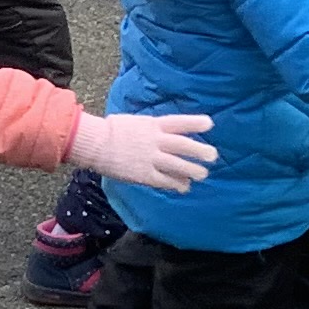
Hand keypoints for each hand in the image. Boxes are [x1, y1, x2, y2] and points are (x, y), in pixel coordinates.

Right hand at [74, 109, 218, 191]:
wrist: (95, 143)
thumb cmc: (111, 130)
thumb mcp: (135, 122)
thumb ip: (152, 127)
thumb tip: (164, 130)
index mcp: (152, 125)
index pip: (178, 123)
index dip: (195, 123)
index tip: (209, 124)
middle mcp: (155, 141)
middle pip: (183, 145)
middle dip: (200, 151)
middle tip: (213, 156)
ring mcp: (150, 158)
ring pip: (177, 165)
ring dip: (192, 170)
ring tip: (203, 174)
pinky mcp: (143, 174)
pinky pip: (164, 181)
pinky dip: (176, 184)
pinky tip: (184, 187)